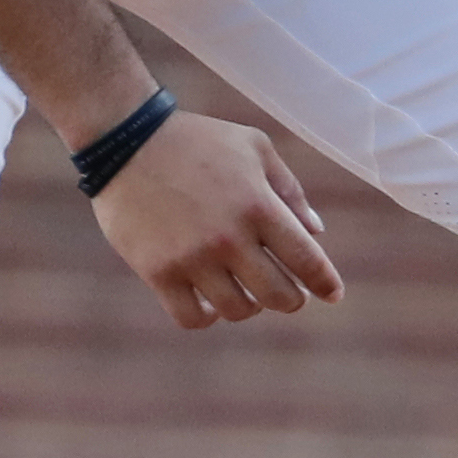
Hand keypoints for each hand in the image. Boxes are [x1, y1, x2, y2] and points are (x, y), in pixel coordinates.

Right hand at [86, 109, 343, 330]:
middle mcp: (229, 237)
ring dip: (250, 306)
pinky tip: (211, 303)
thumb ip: (289, 190)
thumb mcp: (253, 147)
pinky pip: (192, 318)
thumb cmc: (196, 140)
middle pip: (279, 296)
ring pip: (239, 311)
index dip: (325, 283)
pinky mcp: (158, 271)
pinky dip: (208, 317)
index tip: (332, 294)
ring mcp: (192, 258)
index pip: (307, 260)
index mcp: (259, 205)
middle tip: (288, 294)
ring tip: (245, 292)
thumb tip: (316, 232)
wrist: (125, 139)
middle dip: (291, 299)